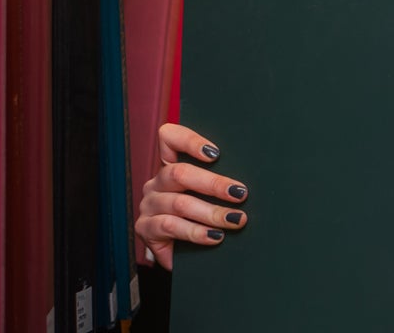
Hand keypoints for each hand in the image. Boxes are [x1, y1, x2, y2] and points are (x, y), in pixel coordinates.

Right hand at [135, 123, 248, 269]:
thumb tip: (247, 183)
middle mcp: (156, 183)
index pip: (169, 138)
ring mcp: (149, 205)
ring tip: (236, 219)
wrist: (180, 255)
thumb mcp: (207, 197)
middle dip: (215, 184)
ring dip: (212, 212)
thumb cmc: (199, 218)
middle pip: (180, 173)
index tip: (216, 152)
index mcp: (170, 167)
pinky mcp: (145, 229)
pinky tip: (215, 237)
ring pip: (180, 203)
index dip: (189, 140)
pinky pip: (171, 227)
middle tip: (241, 194)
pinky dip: (196, 232)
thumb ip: (219, 184)